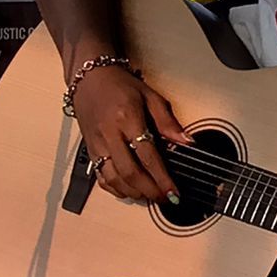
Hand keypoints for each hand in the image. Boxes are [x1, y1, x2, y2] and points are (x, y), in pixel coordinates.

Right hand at [69, 63, 187, 203]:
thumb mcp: (149, 95)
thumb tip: (187, 142)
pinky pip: (100, 176)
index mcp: (127, 118)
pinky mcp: (89, 149)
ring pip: (113, 178)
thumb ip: (167, 121)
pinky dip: (114, 188)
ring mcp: (97, 144)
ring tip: (149, 196)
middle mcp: (110, 134)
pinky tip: (128, 191)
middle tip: (164, 199)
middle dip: (149, 190)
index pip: (147, 155)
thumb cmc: (121, 85)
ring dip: (133, 192)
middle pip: (129, 172)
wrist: (89, 77)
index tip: (174, 193)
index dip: (162, 178)